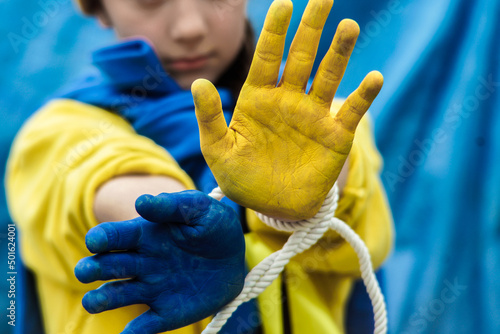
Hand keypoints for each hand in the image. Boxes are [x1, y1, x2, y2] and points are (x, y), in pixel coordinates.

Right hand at [74, 191, 244, 333]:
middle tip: (85, 271)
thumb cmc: (212, 225)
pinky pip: (145, 326)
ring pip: (118, 296)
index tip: (96, 241)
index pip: (115, 236)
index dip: (102, 238)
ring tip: (92, 302)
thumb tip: (142, 202)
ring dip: (102, 300)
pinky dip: (133, 333)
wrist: (234, 254)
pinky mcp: (166, 312)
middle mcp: (141, 263)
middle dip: (93, 269)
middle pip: (108, 266)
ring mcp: (151, 289)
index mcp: (144, 235)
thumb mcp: (199, 208)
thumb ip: (172, 206)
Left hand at [192, 0, 382, 219]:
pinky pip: (351, 111)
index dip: (275, 31)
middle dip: (311, 27)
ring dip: (339, 52)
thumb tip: (198, 82)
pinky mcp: (335, 136)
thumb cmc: (242, 178)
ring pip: (329, 76)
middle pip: (301, 56)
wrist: (273, 206)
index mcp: (258, 98)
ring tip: (348, 27)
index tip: (284, 3)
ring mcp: (313, 116)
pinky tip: (374, 78)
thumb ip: (210, 117)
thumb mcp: (218, 150)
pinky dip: (364, 95)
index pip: (267, 57)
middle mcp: (289, 100)